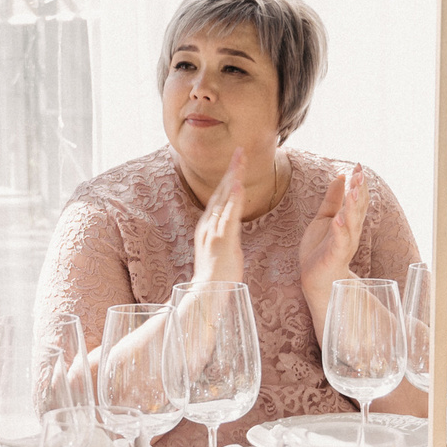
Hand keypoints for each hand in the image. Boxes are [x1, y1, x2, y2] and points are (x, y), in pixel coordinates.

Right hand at [189, 149, 246, 285]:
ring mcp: (214, 232)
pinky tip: (239, 184)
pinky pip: (229, 215)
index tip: (236, 164)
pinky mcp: (222, 240)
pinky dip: (234, 198)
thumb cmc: (216, 278)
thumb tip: (229, 230)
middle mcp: (207, 225)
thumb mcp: (220, 251)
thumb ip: (224, 237)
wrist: (205, 296)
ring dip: (233, 176)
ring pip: (224, 198)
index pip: (218, 197)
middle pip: (220, 191)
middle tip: (240, 150)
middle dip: (231, 170)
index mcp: (207, 227)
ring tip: (241, 158)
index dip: (227, 179)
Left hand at [296, 162, 369, 313]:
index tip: (358, 166)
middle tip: (360, 173)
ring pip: (352, 223)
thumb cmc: (321, 249)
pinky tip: (339, 219)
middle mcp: (351, 232)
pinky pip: (340, 242)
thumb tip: (341, 176)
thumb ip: (333, 199)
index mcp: (349, 222)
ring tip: (353, 190)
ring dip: (353, 207)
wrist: (316, 279)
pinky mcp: (335, 256)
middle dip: (359, 191)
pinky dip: (340, 230)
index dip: (359, 183)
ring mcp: (344, 244)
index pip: (358, 199)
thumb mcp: (325, 218)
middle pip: (358, 208)